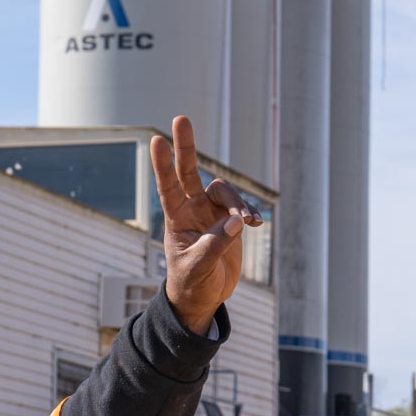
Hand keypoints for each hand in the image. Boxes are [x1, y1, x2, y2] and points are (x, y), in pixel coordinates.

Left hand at [151, 115, 262, 334]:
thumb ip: (215, 245)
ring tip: (250, 223)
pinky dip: (250, 213)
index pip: (168, 187)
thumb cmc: (191, 283)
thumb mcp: (198, 268)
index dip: (163, 165)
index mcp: (176, 219)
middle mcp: (191, 209)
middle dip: (186, 146)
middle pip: (189, 171)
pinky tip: (257, 224)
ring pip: (225, 192)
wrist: (203, 297)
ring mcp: (210, 212)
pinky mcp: (229, 220)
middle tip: (180, 119)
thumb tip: (236, 222)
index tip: (157, 140)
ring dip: (238, 203)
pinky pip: (241, 207)